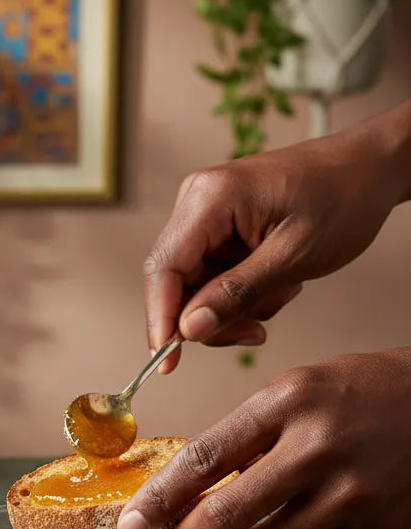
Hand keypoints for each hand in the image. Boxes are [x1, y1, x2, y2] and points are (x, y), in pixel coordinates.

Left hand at [117, 349, 410, 528]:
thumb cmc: (357, 394)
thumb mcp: (294, 392)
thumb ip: (244, 438)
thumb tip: (188, 493)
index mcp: (286, 403)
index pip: (204, 459)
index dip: (160, 498)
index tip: (132, 523)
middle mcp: (318, 448)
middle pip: (228, 516)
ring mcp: (353, 493)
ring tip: (263, 517)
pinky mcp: (379, 528)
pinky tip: (312, 514)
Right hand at [145, 102, 410, 372]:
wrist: (368, 168)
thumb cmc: (343, 198)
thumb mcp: (294, 256)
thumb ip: (236, 294)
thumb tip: (189, 329)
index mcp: (210, 198)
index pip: (164, 268)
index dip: (160, 317)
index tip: (167, 360)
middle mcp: (196, 201)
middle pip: (175, 280)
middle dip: (209, 316)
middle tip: (252, 333)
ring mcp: (205, 212)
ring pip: (194, 283)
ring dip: (232, 305)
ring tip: (281, 293)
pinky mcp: (217, 224)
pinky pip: (212, 273)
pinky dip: (240, 291)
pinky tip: (276, 282)